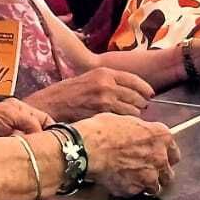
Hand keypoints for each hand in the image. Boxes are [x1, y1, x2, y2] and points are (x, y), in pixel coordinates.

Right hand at [24, 68, 153, 121]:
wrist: (50, 105)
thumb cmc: (67, 94)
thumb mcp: (89, 79)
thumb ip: (109, 82)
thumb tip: (130, 92)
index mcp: (104, 73)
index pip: (135, 80)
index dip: (145, 89)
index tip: (150, 94)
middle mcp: (107, 84)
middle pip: (137, 97)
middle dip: (141, 104)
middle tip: (141, 109)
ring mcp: (105, 101)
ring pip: (132, 111)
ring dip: (134, 116)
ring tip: (129, 120)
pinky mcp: (101, 116)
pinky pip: (122, 121)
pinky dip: (124, 124)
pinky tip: (119, 125)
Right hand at [71, 114, 179, 196]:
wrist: (88, 148)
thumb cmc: (103, 130)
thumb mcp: (126, 121)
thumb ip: (141, 132)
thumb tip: (139, 135)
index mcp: (161, 137)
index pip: (174, 153)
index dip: (166, 156)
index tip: (161, 157)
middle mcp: (159, 158)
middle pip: (168, 174)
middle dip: (158, 173)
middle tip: (146, 170)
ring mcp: (148, 176)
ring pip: (154, 187)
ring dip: (146, 184)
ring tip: (132, 179)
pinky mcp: (134, 189)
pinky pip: (135, 192)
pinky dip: (129, 189)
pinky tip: (119, 181)